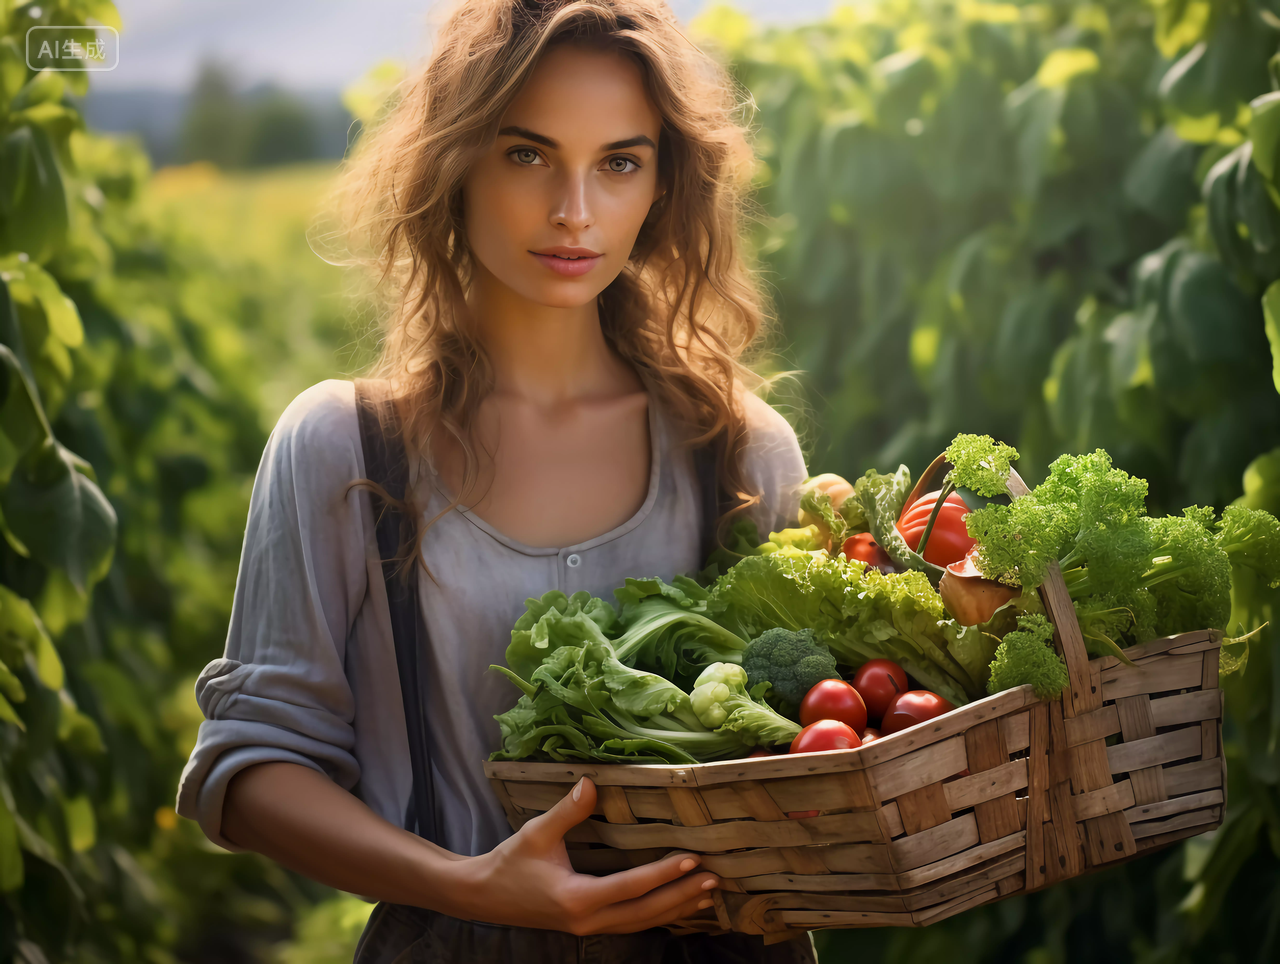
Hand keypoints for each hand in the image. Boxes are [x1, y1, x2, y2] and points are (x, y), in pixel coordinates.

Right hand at [461, 777, 718, 934]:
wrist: (483, 897)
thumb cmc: (510, 863)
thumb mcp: (536, 833)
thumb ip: (567, 811)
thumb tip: (591, 782)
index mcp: (577, 898)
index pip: (630, 886)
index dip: (663, 874)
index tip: (691, 859)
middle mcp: (588, 920)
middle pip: (645, 912)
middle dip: (681, 896)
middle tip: (714, 879)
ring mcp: (589, 928)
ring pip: (641, 922)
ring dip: (675, 908)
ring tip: (706, 894)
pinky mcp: (589, 926)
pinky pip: (631, 923)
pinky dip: (656, 914)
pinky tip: (676, 904)